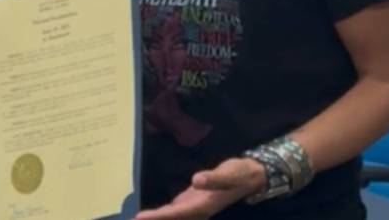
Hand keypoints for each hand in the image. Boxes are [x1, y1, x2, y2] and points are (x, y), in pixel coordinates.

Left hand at [134, 157, 264, 219]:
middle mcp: (196, 211)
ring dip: (156, 219)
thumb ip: (214, 178)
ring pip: (171, 217)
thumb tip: (196, 180)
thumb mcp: (229, 173)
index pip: (176, 213)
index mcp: (203, 206)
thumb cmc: (239, 174)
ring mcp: (193, 208)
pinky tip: (149, 216)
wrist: (249, 176)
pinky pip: (173, 212)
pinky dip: (161, 215)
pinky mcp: (191, 202)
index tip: (139, 218)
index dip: (158, 217)